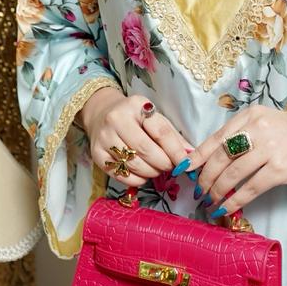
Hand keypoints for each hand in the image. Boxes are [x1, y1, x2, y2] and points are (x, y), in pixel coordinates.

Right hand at [79, 87, 193, 187]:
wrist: (101, 114)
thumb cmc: (134, 117)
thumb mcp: (154, 117)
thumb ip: (172, 135)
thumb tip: (190, 154)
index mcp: (136, 106)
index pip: (160, 131)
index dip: (175, 150)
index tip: (184, 162)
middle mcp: (116, 120)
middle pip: (145, 149)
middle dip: (163, 163)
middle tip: (169, 167)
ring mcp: (104, 137)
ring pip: (133, 164)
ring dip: (151, 172)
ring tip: (156, 169)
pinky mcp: (97, 154)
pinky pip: (121, 174)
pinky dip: (136, 179)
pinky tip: (142, 174)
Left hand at [187, 105, 286, 216]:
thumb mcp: (267, 126)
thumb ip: (242, 137)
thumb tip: (210, 161)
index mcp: (251, 115)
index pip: (215, 138)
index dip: (196, 156)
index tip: (183, 170)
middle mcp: (258, 128)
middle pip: (220, 156)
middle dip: (205, 178)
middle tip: (199, 192)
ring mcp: (270, 148)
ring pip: (232, 174)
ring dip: (217, 191)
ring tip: (210, 202)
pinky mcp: (281, 168)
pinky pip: (250, 188)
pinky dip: (235, 201)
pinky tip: (226, 209)